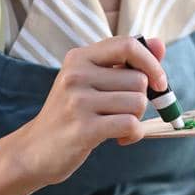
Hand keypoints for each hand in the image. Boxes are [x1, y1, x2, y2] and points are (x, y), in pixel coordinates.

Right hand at [10, 35, 167, 186]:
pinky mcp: (83, 128)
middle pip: (139, 79)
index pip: (127, 45)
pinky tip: (120, 139)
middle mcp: (76, 75)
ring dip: (136, 118)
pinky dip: (133, 134)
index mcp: (79, 58)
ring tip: (117, 125)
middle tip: (122, 112)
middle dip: (141, 99)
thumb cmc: (70, 114)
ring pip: (137, 102)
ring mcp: (78, 101)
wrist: (34, 150)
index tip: (159, 82)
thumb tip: (160, 44)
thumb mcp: (91, 81)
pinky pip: (130, 124)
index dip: (152, 62)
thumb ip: (125, 63)